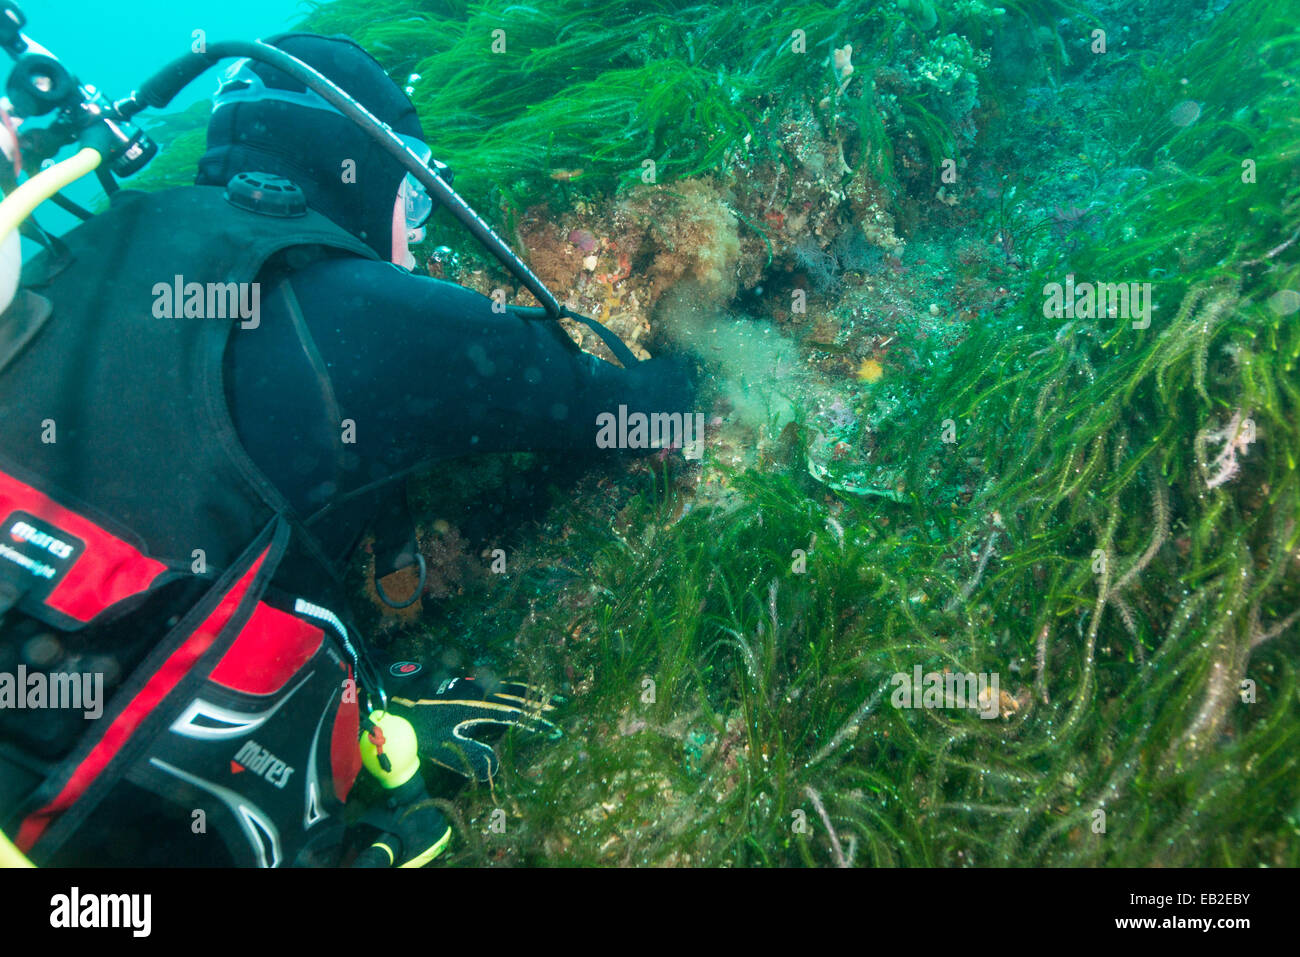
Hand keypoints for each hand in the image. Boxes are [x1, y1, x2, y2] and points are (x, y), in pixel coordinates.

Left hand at [387, 676, 561, 780]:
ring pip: (513, 688)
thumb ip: (473, 756)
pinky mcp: (472, 683)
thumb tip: (498, 768)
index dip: (537, 724)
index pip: (516, 717)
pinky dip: (518, 686)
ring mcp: (478, 686)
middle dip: (543, 704)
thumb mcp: (446, 747)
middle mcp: (484, 694)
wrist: (402, 700)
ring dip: (534, 693)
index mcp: (481, 709)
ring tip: (553, 695)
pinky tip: (524, 688)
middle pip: (520, 698)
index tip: (556, 730)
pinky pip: (501, 683)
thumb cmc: (423, 728)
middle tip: (565, 706)